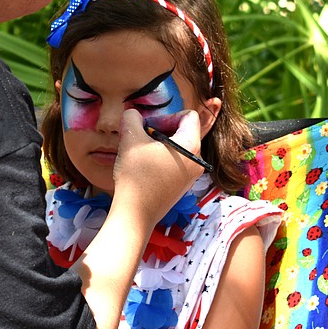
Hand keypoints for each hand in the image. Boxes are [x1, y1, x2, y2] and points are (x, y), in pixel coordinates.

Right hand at [111, 109, 205, 227]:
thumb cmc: (136, 176)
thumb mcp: (130, 139)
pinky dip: (161, 159)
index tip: (149, 128)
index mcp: (191, 146)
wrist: (135, 214)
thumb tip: (133, 114)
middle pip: (185, 132)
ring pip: (179, 148)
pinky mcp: (181, 187)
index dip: (167, 116)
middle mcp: (197, 161)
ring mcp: (191, 176)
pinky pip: (176, 163)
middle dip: (162, 130)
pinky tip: (144, 168)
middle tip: (142, 138)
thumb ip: (132, 118)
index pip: (189, 116)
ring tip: (141, 153)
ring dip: (160, 145)